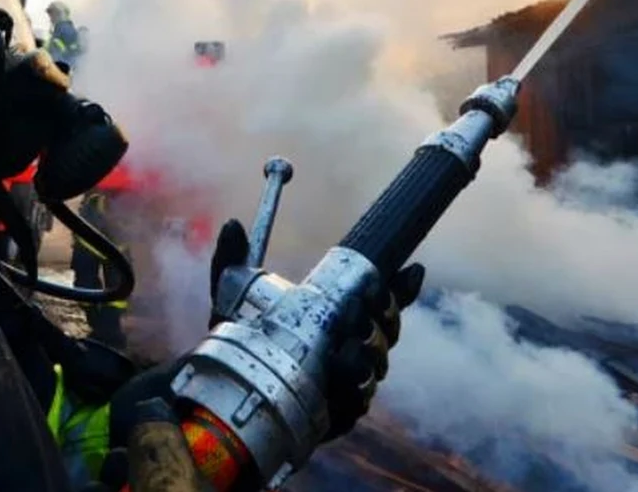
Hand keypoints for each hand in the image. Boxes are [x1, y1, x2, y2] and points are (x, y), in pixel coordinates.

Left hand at [207, 219, 424, 440]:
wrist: (227, 390)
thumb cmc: (238, 338)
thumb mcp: (229, 296)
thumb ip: (231, 261)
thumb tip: (232, 225)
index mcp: (338, 315)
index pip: (382, 299)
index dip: (401, 286)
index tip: (410, 270)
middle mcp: (351, 346)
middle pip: (388, 330)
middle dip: (385, 315)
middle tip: (365, 305)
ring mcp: (347, 381)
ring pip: (376, 365)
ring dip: (369, 353)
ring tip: (347, 344)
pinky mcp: (337, 412)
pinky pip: (357, 402)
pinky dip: (353, 388)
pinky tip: (343, 377)